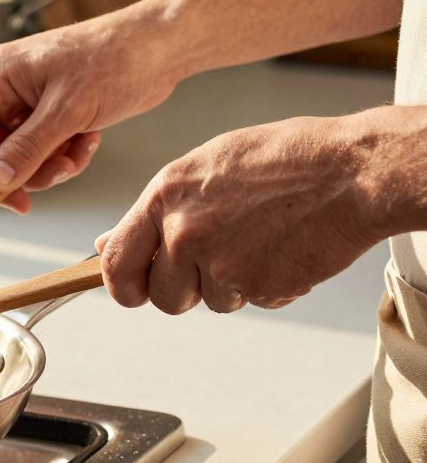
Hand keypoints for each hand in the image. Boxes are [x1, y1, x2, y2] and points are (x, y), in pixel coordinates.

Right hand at [0, 11, 181, 211]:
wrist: (161, 47)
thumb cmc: (116, 59)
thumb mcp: (67, 110)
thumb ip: (26, 149)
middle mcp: (6, 89)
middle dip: (24, 172)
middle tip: (51, 180)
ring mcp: (29, 102)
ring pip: (22, 157)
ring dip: (50, 166)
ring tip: (78, 154)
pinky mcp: (53, 112)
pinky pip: (45, 152)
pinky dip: (66, 156)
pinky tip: (89, 141)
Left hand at [95, 108, 426, 313]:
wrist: (353, 171)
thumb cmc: (286, 159)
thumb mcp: (206, 168)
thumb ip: (157, 212)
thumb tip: (108, 243)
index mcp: (165, 197)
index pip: (117, 263)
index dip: (123, 286)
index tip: (134, 291)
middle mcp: (184, 231)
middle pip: (163, 297)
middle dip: (187, 292)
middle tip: (219, 262)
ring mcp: (221, 262)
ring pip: (212, 303)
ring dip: (235, 286)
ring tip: (264, 240)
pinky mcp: (259, 285)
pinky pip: (255, 302)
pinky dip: (271, 286)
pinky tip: (288, 248)